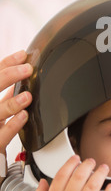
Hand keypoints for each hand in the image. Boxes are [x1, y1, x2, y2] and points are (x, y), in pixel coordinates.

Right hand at [0, 51, 31, 181]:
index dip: (6, 64)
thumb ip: (6, 97)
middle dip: (7, 76)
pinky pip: (0, 136)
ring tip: (27, 96)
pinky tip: (23, 117)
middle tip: (26, 69)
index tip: (22, 55)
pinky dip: (13, 125)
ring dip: (11, 103)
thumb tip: (22, 76)